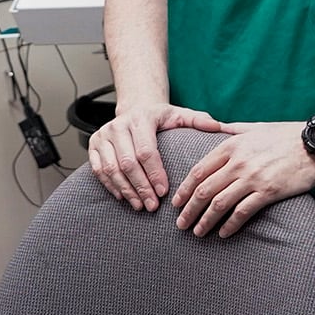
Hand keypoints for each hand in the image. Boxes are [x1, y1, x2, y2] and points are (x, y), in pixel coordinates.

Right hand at [88, 104, 229, 209]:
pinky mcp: (93, 145)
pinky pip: (98, 170)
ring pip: (111, 168)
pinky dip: (111, 186)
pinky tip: (124, 198)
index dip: (154, 174)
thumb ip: (199, 121)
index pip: (146, 151)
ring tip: (140, 206)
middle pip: (127, 162)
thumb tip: (222, 128)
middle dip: (141, 187)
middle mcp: (118, 125)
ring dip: (125, 190)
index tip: (164, 192)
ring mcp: (103, 135)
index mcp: (141, 118)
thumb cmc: (161, 117)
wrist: (135, 108)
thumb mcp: (180, 115)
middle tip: (153, 206)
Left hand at [172, 121, 314, 238]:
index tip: (176, 202)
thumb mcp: (255, 127)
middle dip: (189, 209)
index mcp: (231, 146)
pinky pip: (242, 212)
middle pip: (204, 190)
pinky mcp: (269, 191)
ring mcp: (253, 177)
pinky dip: (230, 225)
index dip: (184, 189)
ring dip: (205, 221)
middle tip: (181, 224)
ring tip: (197, 232)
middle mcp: (238, 162)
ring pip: (219, 203)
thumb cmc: (287, 135)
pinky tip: (223, 233)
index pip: (199, 171)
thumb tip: (215, 127)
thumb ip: (233, 130)